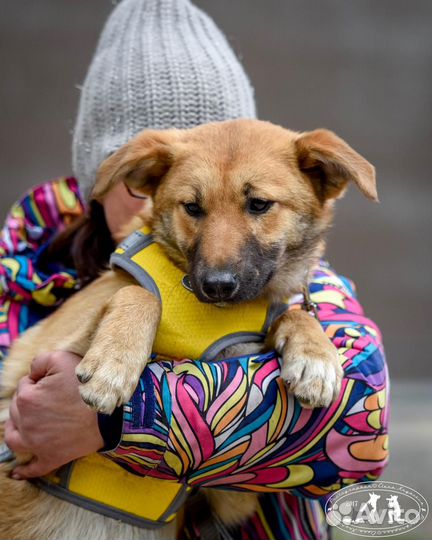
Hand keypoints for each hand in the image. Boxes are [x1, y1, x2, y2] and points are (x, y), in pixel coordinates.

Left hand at [4, 351, 103, 478]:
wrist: (108, 414)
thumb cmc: (86, 386)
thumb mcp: (62, 359)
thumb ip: (40, 360)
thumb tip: (32, 372)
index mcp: (27, 398)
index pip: (24, 385)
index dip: (38, 381)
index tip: (55, 382)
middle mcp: (25, 423)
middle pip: (18, 409)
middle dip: (29, 401)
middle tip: (51, 397)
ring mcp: (36, 444)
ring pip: (14, 437)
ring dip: (15, 429)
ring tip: (23, 425)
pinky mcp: (49, 458)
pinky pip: (31, 469)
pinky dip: (22, 471)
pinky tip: (16, 472)